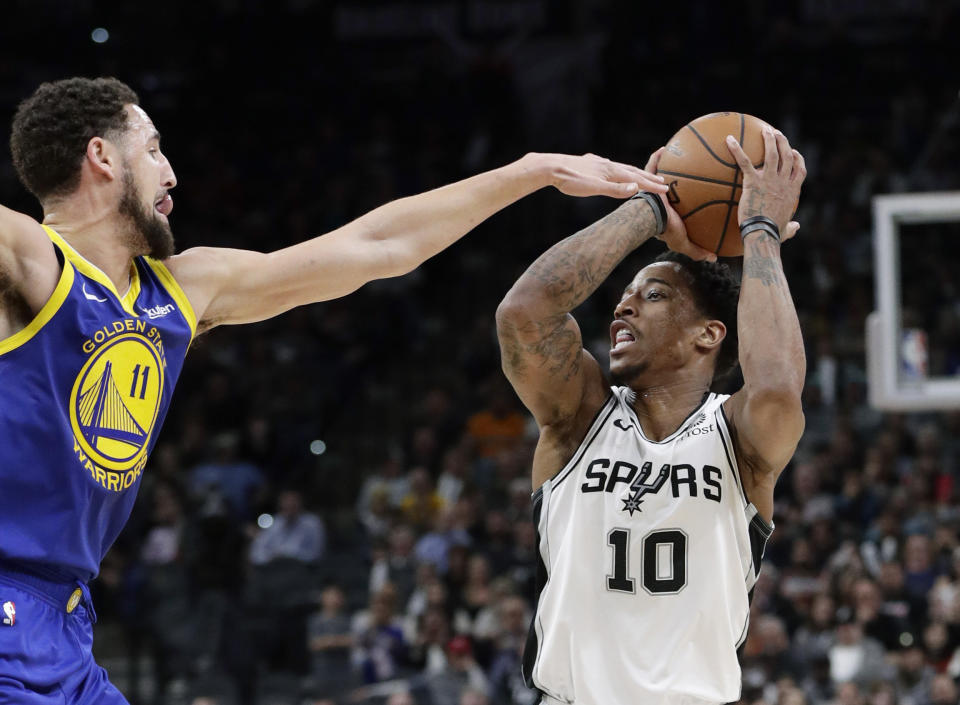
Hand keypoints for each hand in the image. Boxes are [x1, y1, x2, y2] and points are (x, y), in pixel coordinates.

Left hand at [540, 152, 668, 198]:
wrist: (550, 167)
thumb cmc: (571, 180)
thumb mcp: (594, 188)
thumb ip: (615, 189)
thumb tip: (636, 187)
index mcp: (611, 171)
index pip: (636, 179)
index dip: (651, 186)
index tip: (666, 190)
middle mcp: (607, 164)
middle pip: (632, 171)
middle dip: (648, 178)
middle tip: (662, 182)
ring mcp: (597, 162)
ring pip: (620, 168)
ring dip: (634, 173)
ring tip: (641, 175)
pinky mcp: (588, 163)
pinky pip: (609, 167)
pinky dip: (618, 170)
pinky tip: (611, 169)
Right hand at [643, 148, 715, 261]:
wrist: (650, 216)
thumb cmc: (665, 228)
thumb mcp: (684, 242)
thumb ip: (697, 250)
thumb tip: (714, 257)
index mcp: (668, 213)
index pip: (676, 207)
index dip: (682, 203)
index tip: (692, 198)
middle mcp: (660, 199)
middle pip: (667, 188)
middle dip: (672, 183)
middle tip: (685, 174)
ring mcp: (653, 189)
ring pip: (659, 176)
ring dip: (665, 167)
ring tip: (677, 155)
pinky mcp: (648, 180)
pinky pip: (652, 165)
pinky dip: (656, 157)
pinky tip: (665, 148)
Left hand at [726, 129, 805, 236]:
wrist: (763, 234)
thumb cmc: (773, 234)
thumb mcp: (786, 230)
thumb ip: (791, 227)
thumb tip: (795, 227)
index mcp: (792, 192)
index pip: (799, 170)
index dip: (797, 158)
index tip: (794, 151)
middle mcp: (783, 182)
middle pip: (787, 156)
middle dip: (783, 142)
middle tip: (776, 133)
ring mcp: (769, 180)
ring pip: (772, 153)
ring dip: (769, 139)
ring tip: (765, 130)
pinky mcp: (753, 182)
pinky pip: (745, 162)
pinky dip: (736, 149)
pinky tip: (729, 140)